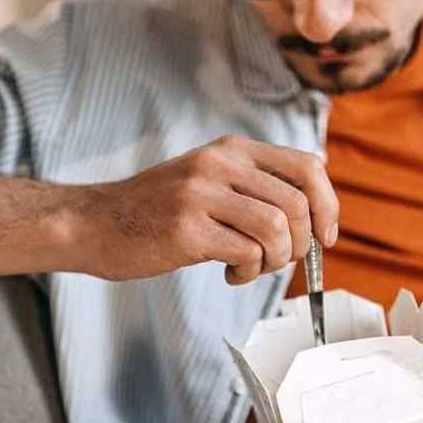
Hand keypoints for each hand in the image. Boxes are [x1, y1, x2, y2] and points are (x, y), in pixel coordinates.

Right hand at [71, 135, 338, 283]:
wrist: (94, 224)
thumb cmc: (156, 211)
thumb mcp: (207, 180)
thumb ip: (253, 185)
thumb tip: (314, 207)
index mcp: (231, 149)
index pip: (307, 166)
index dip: (327, 206)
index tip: (325, 237)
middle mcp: (219, 164)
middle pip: (297, 204)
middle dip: (302, 244)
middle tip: (280, 260)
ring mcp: (201, 195)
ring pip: (276, 229)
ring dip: (275, 260)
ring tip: (252, 266)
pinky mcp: (186, 230)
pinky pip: (247, 253)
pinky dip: (249, 271)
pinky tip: (229, 272)